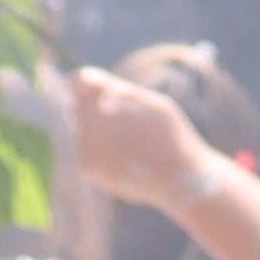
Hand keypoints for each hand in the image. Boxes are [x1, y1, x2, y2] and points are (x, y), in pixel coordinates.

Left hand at [62, 64, 215, 210]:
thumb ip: (119, 93)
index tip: (90, 100)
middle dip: (94, 119)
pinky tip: (123, 168)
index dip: (81, 89)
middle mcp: (93, 112)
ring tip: (129, 154)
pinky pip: (85, 159)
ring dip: (97, 143)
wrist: (181, 177)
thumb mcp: (152, 104)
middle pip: (78, 111)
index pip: (78, 82)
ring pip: (80, 136)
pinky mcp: (85, 164)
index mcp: (110, 93)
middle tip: (124, 135)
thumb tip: (91, 89)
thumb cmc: (171, 138)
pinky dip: (100, 165)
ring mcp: (86, 138)